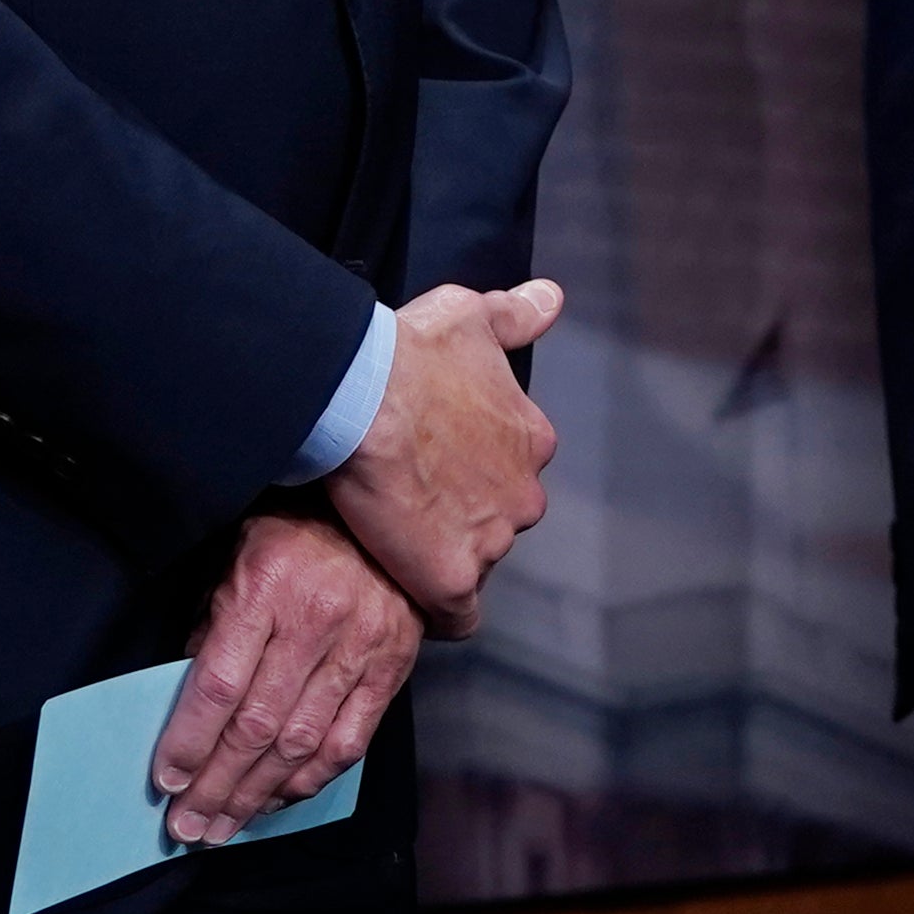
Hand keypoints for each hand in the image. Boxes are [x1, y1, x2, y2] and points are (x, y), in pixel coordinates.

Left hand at [153, 507, 419, 843]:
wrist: (386, 515)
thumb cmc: (294, 537)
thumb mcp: (234, 562)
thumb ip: (211, 629)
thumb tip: (184, 704)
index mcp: (266, 587)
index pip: (218, 684)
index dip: (189, 741)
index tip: (166, 782)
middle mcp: (316, 620)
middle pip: (257, 726)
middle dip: (216, 786)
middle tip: (189, 827)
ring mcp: (360, 646)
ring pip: (301, 743)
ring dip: (257, 795)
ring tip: (225, 827)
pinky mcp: (392, 667)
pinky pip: (349, 740)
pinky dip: (310, 779)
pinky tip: (278, 799)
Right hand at [325, 277, 561, 634]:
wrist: (362, 397)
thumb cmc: (411, 352)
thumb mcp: (471, 315)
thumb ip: (517, 313)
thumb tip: (552, 299)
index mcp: (530, 440)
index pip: (511, 470)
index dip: (474, 471)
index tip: (439, 466)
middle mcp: (524, 494)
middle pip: (498, 518)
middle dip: (464, 514)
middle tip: (411, 502)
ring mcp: (491, 540)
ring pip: (476, 560)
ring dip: (444, 554)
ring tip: (395, 542)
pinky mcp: (451, 578)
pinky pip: (458, 614)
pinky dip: (441, 613)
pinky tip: (417, 604)